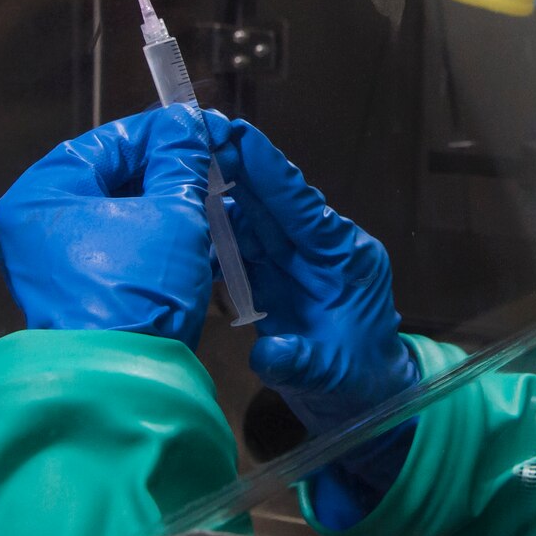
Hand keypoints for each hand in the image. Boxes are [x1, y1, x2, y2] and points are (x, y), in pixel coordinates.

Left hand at [0, 106, 213, 343]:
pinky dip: (157, 240)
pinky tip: (198, 234)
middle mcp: (35, 225)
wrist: (124, 380)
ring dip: (168, 206)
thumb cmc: (138, 284)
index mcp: (40, 194)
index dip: (161, 131)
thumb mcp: (173, 212)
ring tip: (213, 197)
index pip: (108, 141)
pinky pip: (121, 249)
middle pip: (111, 178)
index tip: (202, 126)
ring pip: (121, 216)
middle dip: (167, 171)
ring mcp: (54, 263)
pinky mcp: (79, 293)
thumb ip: (181, 160)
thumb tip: (189, 124)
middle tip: (213, 163)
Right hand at [205, 113, 419, 437]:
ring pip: (248, 221)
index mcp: (344, 257)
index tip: (236, 132)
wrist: (363, 403)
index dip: (267, 169)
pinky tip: (181, 226)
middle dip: (231, 167)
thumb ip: (301, 363)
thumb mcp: (334, 377)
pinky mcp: (271, 278)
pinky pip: (237, 249)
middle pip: (269, 201)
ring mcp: (292, 262)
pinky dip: (211, 239)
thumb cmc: (360, 384)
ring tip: (172, 176)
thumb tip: (268, 355)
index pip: (302, 205)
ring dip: (213, 200)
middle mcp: (317, 250)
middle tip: (188, 137)